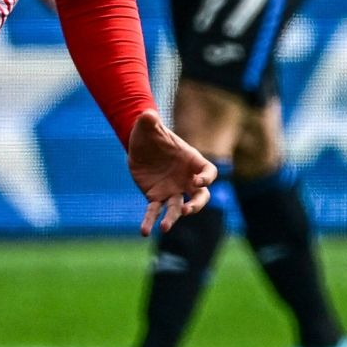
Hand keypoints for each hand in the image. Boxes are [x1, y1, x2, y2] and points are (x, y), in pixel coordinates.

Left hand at [127, 111, 216, 235]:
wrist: (138, 145)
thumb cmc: (150, 133)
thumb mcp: (148, 126)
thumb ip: (149, 121)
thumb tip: (147, 115)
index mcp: (191, 161)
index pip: (209, 172)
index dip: (207, 178)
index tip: (197, 180)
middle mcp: (186, 179)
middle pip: (201, 196)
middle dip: (196, 205)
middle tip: (186, 210)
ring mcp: (172, 190)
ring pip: (178, 208)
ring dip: (173, 218)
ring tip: (164, 227)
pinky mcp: (156, 197)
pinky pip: (154, 212)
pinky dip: (150, 221)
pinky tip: (144, 232)